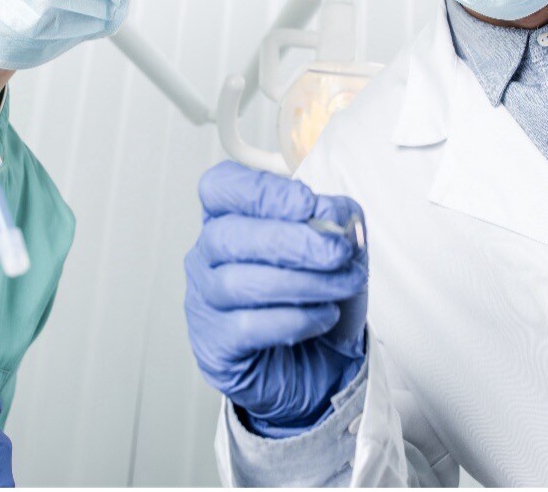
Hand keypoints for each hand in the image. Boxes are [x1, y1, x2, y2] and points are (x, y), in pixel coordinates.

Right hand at [185, 161, 366, 435]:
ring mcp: (205, 300)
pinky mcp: (215, 344)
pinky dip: (295, 319)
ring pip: (237, 282)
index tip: (306, 203)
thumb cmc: (317, 293)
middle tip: (337, 253)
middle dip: (291, 241)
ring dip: (302, 283)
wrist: (319, 361)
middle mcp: (208, 255)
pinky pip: (248, 326)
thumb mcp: (339, 246)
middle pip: (227, 235)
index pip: (219, 187)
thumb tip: (330, 215)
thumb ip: (337, 220)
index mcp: (231, 217)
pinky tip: (323, 317)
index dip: (259, 190)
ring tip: (341, 287)